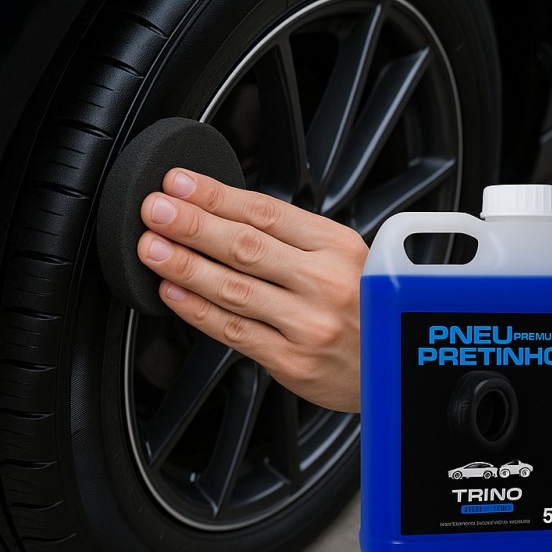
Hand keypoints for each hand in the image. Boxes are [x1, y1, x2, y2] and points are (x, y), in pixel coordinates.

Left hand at [137, 169, 367, 411]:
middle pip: (246, 246)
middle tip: (155, 209)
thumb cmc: (368, 307)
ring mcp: (307, 323)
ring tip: (152, 247)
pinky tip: (172, 293)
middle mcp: (323, 282)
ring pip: (234, 288)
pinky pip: (235, 331)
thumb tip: (228, 211)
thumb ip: (296, 237)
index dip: (217, 196)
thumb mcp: (349, 257)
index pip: (267, 213)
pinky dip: (198, 310)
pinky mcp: (292, 361)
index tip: (181, 183)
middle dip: (192, 224)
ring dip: (186, 264)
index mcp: (337, 246)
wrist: (399, 367)